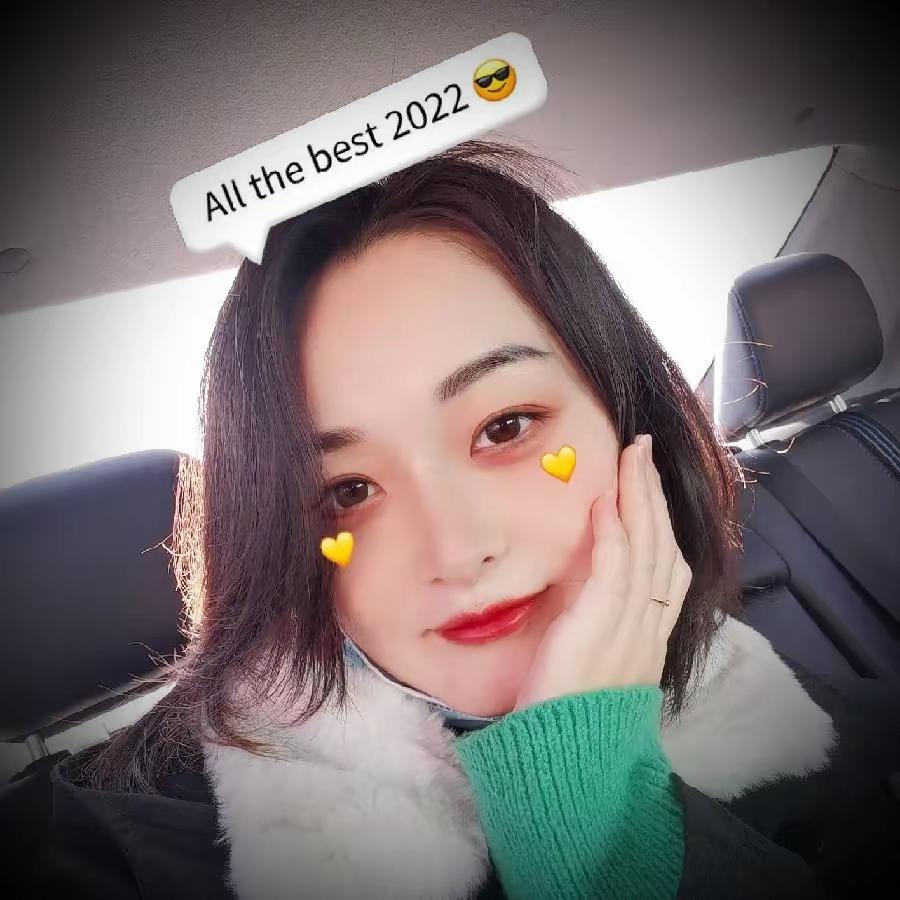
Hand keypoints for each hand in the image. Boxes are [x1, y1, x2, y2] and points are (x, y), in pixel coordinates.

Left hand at [513, 434, 691, 711]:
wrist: (567, 758)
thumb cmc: (574, 711)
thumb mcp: (602, 662)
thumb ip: (606, 621)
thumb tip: (596, 581)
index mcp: (650, 633)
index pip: (669, 565)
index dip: (663, 520)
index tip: (650, 484)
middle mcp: (647, 626)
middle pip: (662, 546)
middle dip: (654, 495)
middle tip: (644, 451)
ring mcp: (628, 627)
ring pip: (644, 549)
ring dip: (638, 498)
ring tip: (631, 459)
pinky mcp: (597, 628)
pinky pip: (612, 571)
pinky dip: (612, 533)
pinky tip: (606, 501)